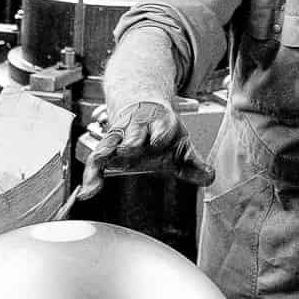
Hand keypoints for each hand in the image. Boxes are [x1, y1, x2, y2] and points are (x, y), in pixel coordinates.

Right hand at [76, 99, 215, 199]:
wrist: (141, 106)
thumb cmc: (160, 130)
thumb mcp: (179, 144)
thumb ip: (193, 163)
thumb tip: (210, 177)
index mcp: (160, 124)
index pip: (160, 128)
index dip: (159, 133)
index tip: (157, 141)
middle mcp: (137, 127)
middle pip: (133, 134)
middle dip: (131, 141)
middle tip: (128, 150)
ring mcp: (119, 135)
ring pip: (109, 144)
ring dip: (104, 157)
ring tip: (96, 181)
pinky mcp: (106, 144)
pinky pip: (96, 158)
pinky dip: (91, 174)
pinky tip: (87, 192)